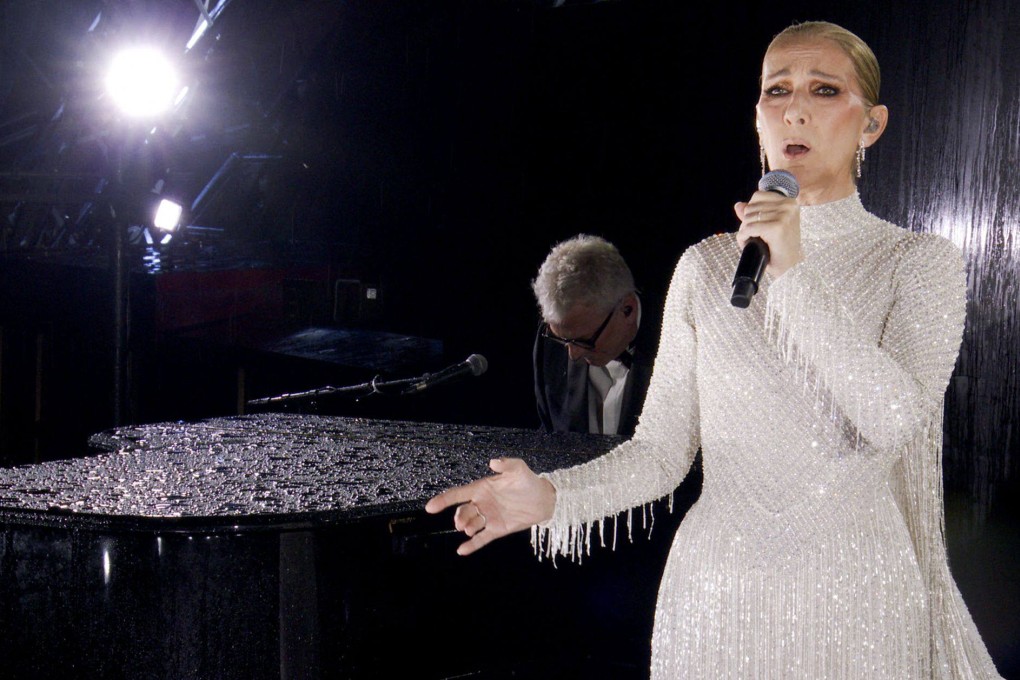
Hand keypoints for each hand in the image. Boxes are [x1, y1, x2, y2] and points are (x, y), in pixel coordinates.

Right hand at [425, 457, 555, 555]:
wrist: (544, 499)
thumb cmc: (528, 481)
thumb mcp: (518, 469)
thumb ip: (506, 464)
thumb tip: (493, 462)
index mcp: (482, 488)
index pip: (458, 494)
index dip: (443, 500)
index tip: (430, 507)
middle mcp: (482, 503)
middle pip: (463, 512)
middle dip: (459, 518)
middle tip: (461, 523)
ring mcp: (489, 517)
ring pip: (471, 524)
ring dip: (467, 528)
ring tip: (470, 529)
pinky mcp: (497, 529)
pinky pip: (482, 538)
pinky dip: (472, 545)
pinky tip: (461, 551)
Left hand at [734, 190, 801, 276]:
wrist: (790, 266)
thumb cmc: (780, 247)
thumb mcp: (767, 226)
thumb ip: (753, 213)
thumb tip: (738, 205)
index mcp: (789, 202)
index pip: (757, 196)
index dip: (750, 211)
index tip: (755, 225)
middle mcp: (788, 206)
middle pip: (750, 207)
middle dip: (746, 223)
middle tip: (753, 236)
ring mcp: (784, 216)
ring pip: (748, 218)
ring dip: (744, 231)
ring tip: (752, 240)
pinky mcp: (777, 227)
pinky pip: (748, 228)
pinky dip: (743, 237)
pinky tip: (748, 244)